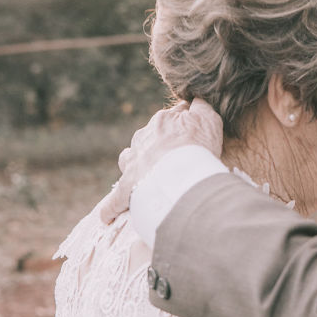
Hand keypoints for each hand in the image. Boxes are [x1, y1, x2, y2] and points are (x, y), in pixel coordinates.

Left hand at [98, 98, 223, 223]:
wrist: (181, 175)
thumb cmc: (198, 148)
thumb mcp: (208, 120)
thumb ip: (202, 106)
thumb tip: (195, 99)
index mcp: (163, 121)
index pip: (173, 117)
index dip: (184, 124)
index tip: (193, 134)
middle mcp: (144, 138)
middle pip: (150, 137)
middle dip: (160, 144)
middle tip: (176, 157)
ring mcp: (133, 163)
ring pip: (129, 159)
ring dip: (135, 165)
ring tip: (145, 178)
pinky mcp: (126, 188)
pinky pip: (115, 201)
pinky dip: (112, 207)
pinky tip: (108, 216)